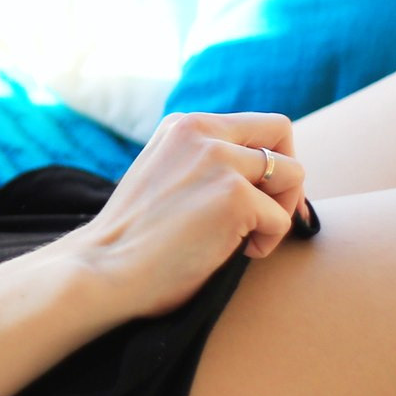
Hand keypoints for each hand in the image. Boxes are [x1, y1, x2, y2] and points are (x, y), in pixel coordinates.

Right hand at [80, 112, 313, 318]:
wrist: (102, 270)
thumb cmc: (133, 240)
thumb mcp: (165, 177)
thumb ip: (202, 163)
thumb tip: (263, 176)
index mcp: (182, 126)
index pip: (254, 125)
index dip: (266, 162)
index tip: (256, 197)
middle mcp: (201, 132)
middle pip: (281, 131)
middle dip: (285, 175)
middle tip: (266, 214)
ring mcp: (218, 161)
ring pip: (293, 173)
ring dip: (280, 210)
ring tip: (247, 239)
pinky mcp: (234, 197)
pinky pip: (282, 219)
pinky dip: (268, 243)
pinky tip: (236, 254)